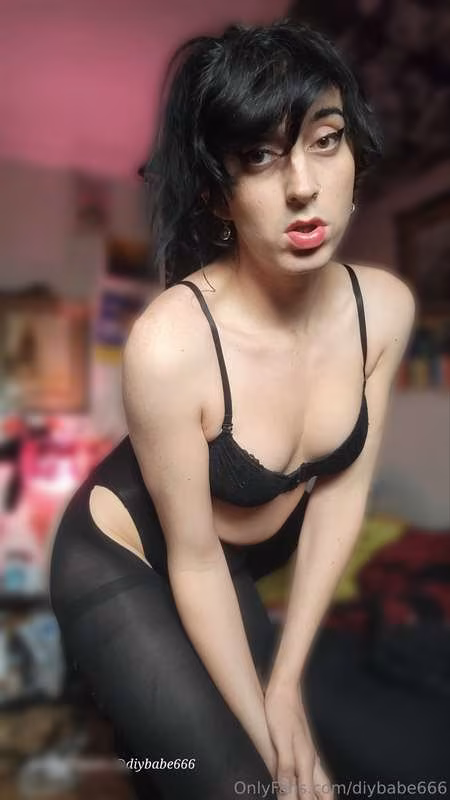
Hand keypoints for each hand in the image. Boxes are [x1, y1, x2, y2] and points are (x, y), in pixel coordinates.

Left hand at [264, 683, 333, 799]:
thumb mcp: (281, 740)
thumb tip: (288, 793)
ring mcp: (308, 752)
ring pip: (320, 781)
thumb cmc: (281, 712)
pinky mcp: (302, 745)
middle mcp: (311, 758)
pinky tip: (303, 781)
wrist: (284, 688)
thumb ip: (286, 767)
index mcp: (306, 760)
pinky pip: (312, 771)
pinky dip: (312, 784)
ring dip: (318, 795)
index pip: (313, 794)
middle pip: (325, 791)